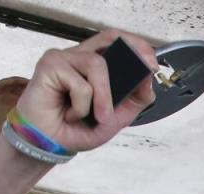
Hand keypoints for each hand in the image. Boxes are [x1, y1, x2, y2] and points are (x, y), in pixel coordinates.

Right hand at [15, 30, 156, 152]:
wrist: (52, 145)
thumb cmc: (77, 128)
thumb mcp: (116, 117)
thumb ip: (134, 99)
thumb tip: (149, 79)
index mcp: (94, 65)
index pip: (117, 43)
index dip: (138, 47)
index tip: (154, 64)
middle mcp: (80, 56)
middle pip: (109, 38)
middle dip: (132, 51)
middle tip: (147, 68)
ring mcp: (64, 59)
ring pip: (98, 65)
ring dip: (104, 97)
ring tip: (98, 117)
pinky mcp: (50, 65)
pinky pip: (80, 84)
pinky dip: (82, 106)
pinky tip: (70, 115)